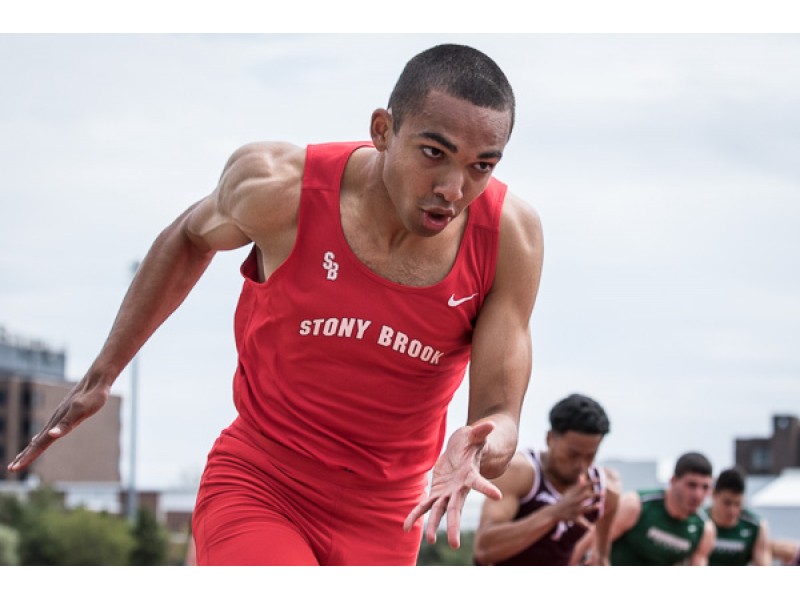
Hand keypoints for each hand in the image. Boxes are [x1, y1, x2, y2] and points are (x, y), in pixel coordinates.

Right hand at [7, 377, 108, 471]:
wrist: (97, 379)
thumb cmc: (93, 396)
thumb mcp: (82, 411)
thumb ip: (66, 423)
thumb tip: (51, 435)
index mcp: (57, 423)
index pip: (39, 445)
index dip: (28, 457)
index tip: (14, 469)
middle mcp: (55, 421)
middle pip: (37, 443)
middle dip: (24, 456)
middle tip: (11, 469)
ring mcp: (58, 417)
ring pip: (40, 437)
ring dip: (30, 449)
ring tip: (20, 458)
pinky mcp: (64, 413)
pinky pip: (47, 430)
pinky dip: (40, 439)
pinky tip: (37, 440)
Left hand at [403, 421, 501, 548]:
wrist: (463, 451)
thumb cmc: (471, 442)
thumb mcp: (474, 435)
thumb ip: (481, 431)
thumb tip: (490, 424)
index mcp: (470, 475)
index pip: (479, 483)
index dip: (486, 489)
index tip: (498, 496)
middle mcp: (460, 489)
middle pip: (456, 509)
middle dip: (454, 526)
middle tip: (455, 545)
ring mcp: (448, 493)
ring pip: (439, 511)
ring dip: (433, 525)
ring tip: (430, 540)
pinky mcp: (437, 492)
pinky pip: (424, 506)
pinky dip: (415, 515)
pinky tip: (405, 527)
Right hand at [551, 475, 599, 527]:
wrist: (554, 512)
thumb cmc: (564, 501)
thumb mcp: (570, 492)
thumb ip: (578, 485)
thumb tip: (583, 476)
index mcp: (574, 495)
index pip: (583, 486)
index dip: (590, 482)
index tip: (598, 479)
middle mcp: (575, 501)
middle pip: (585, 497)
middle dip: (594, 495)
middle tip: (603, 493)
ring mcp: (575, 510)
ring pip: (585, 509)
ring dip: (592, 507)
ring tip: (599, 505)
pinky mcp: (574, 518)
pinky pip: (581, 522)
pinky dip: (586, 526)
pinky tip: (592, 528)